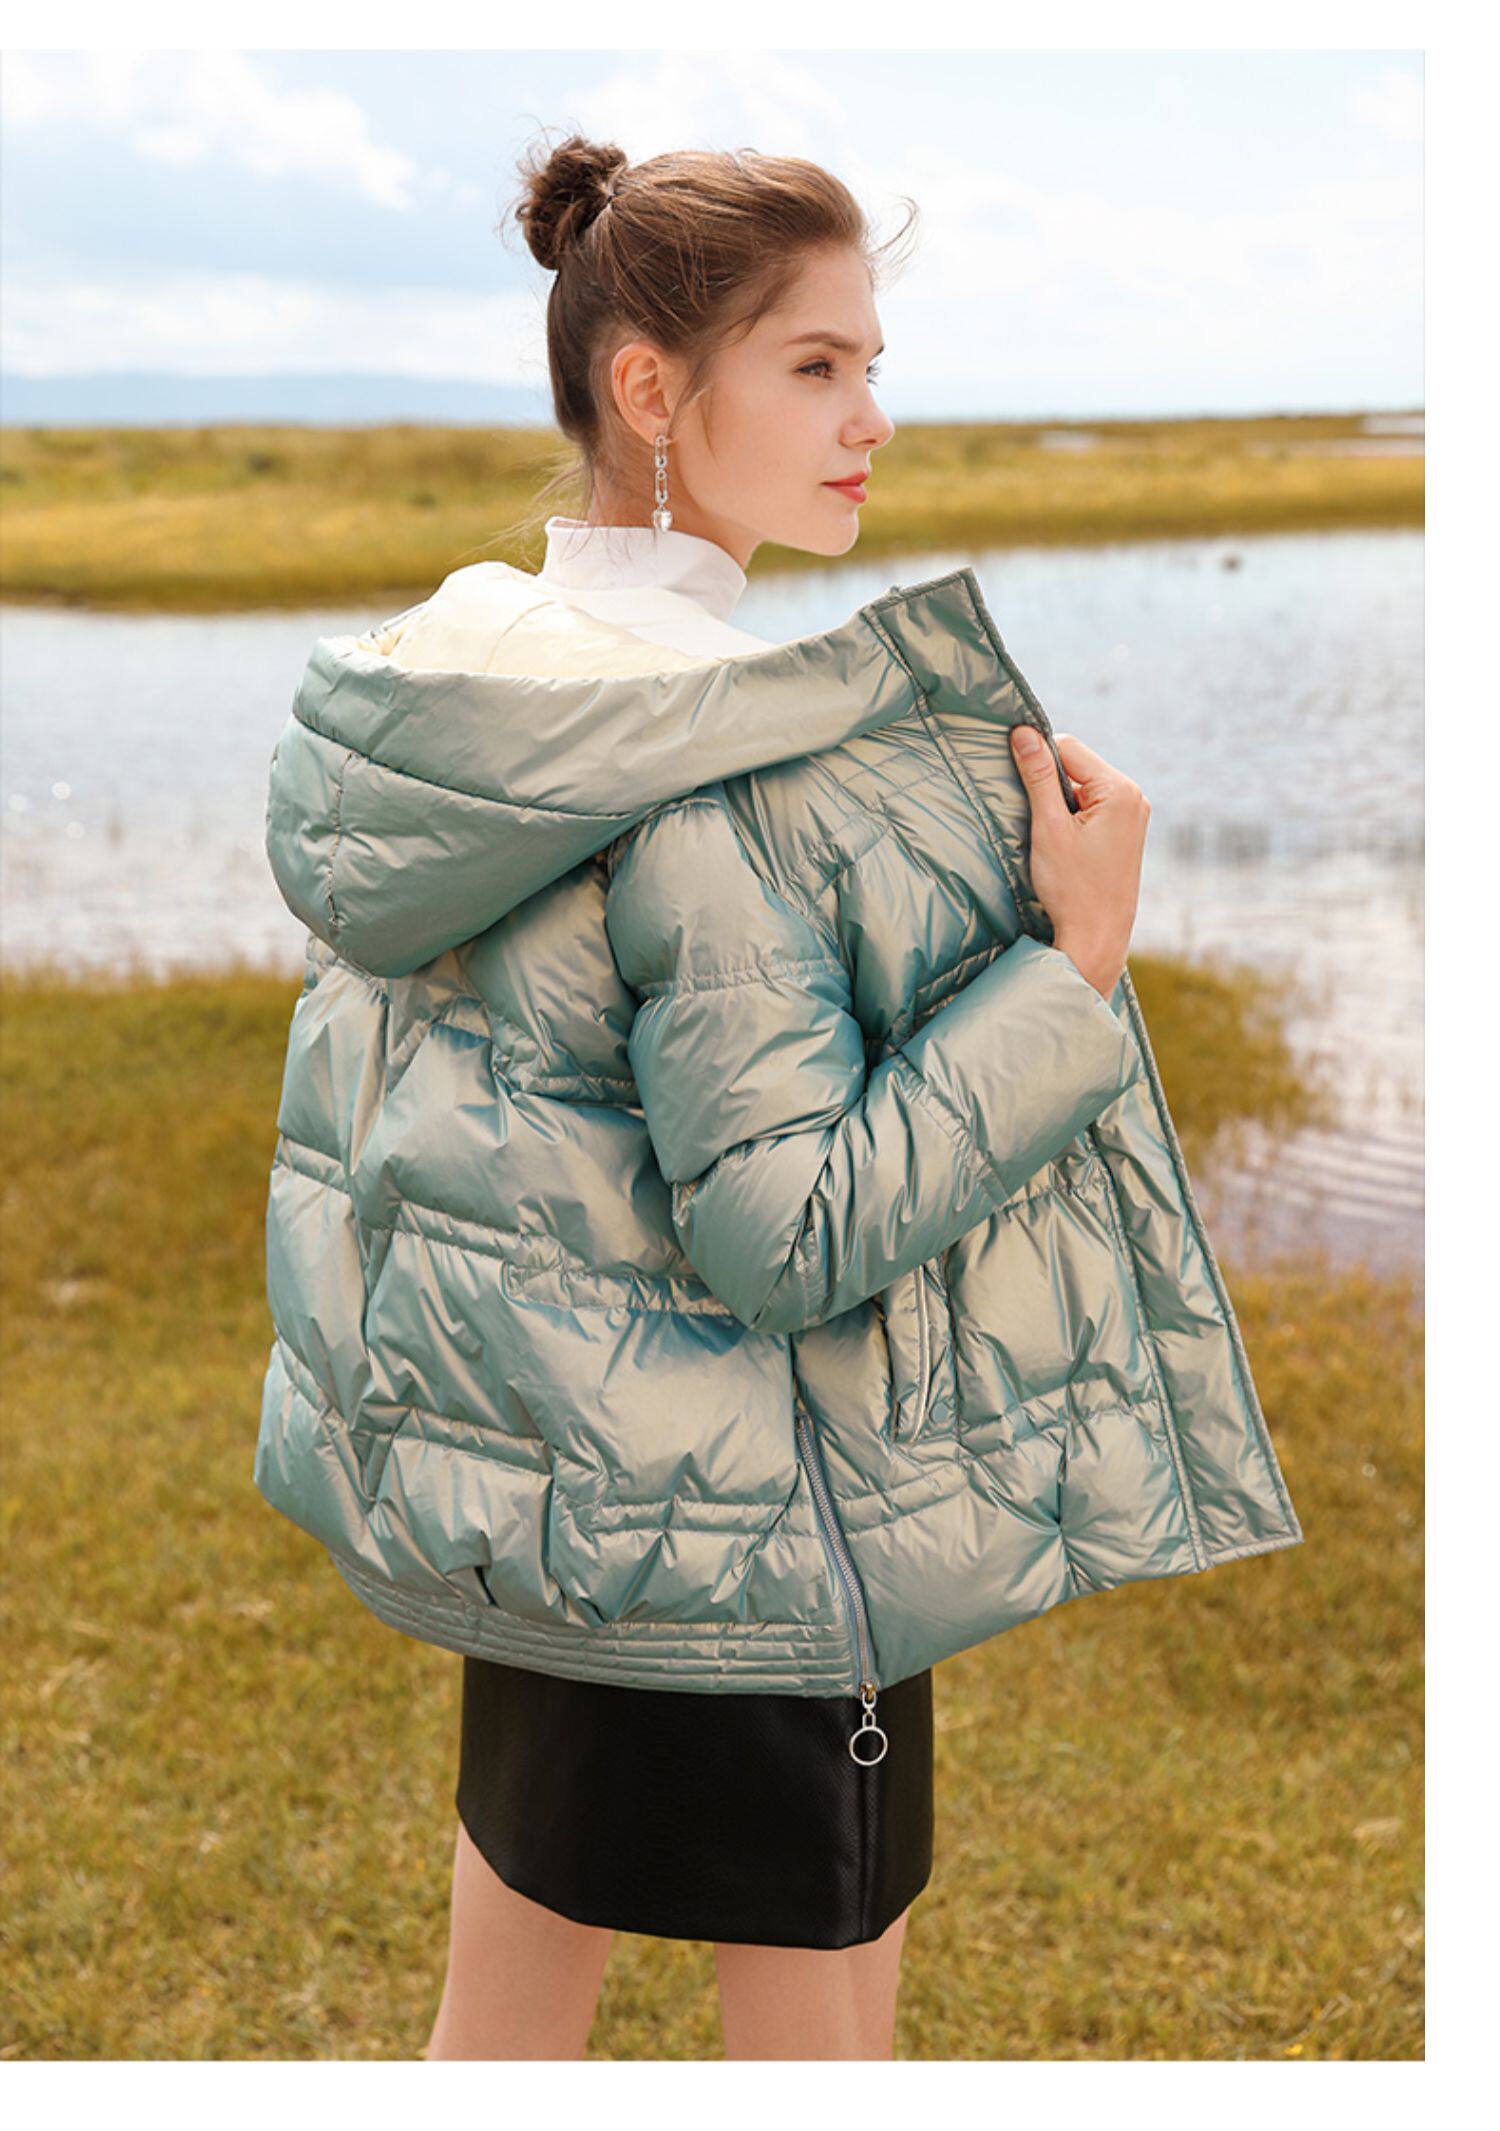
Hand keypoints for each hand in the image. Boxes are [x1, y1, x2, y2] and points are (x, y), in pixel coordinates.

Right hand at [1007, 725, 1150, 996]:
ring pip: (1083, 788)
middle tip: (1035, 819)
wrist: (1096, 938)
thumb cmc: (1072, 888)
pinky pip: (1094, 808)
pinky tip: (1063, 845)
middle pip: (1078, 767)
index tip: (1016, 782)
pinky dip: (1072, 817)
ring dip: (1060, 803)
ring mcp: (1134, 816)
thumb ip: (1038, 776)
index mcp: (1120, 790)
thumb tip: (1023, 732)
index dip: (1038, 760)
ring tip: (1049, 837)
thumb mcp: (1049, 827)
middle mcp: (1134, 797)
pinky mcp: (1127, 833)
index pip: (1068, 748)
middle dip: (1051, 784)